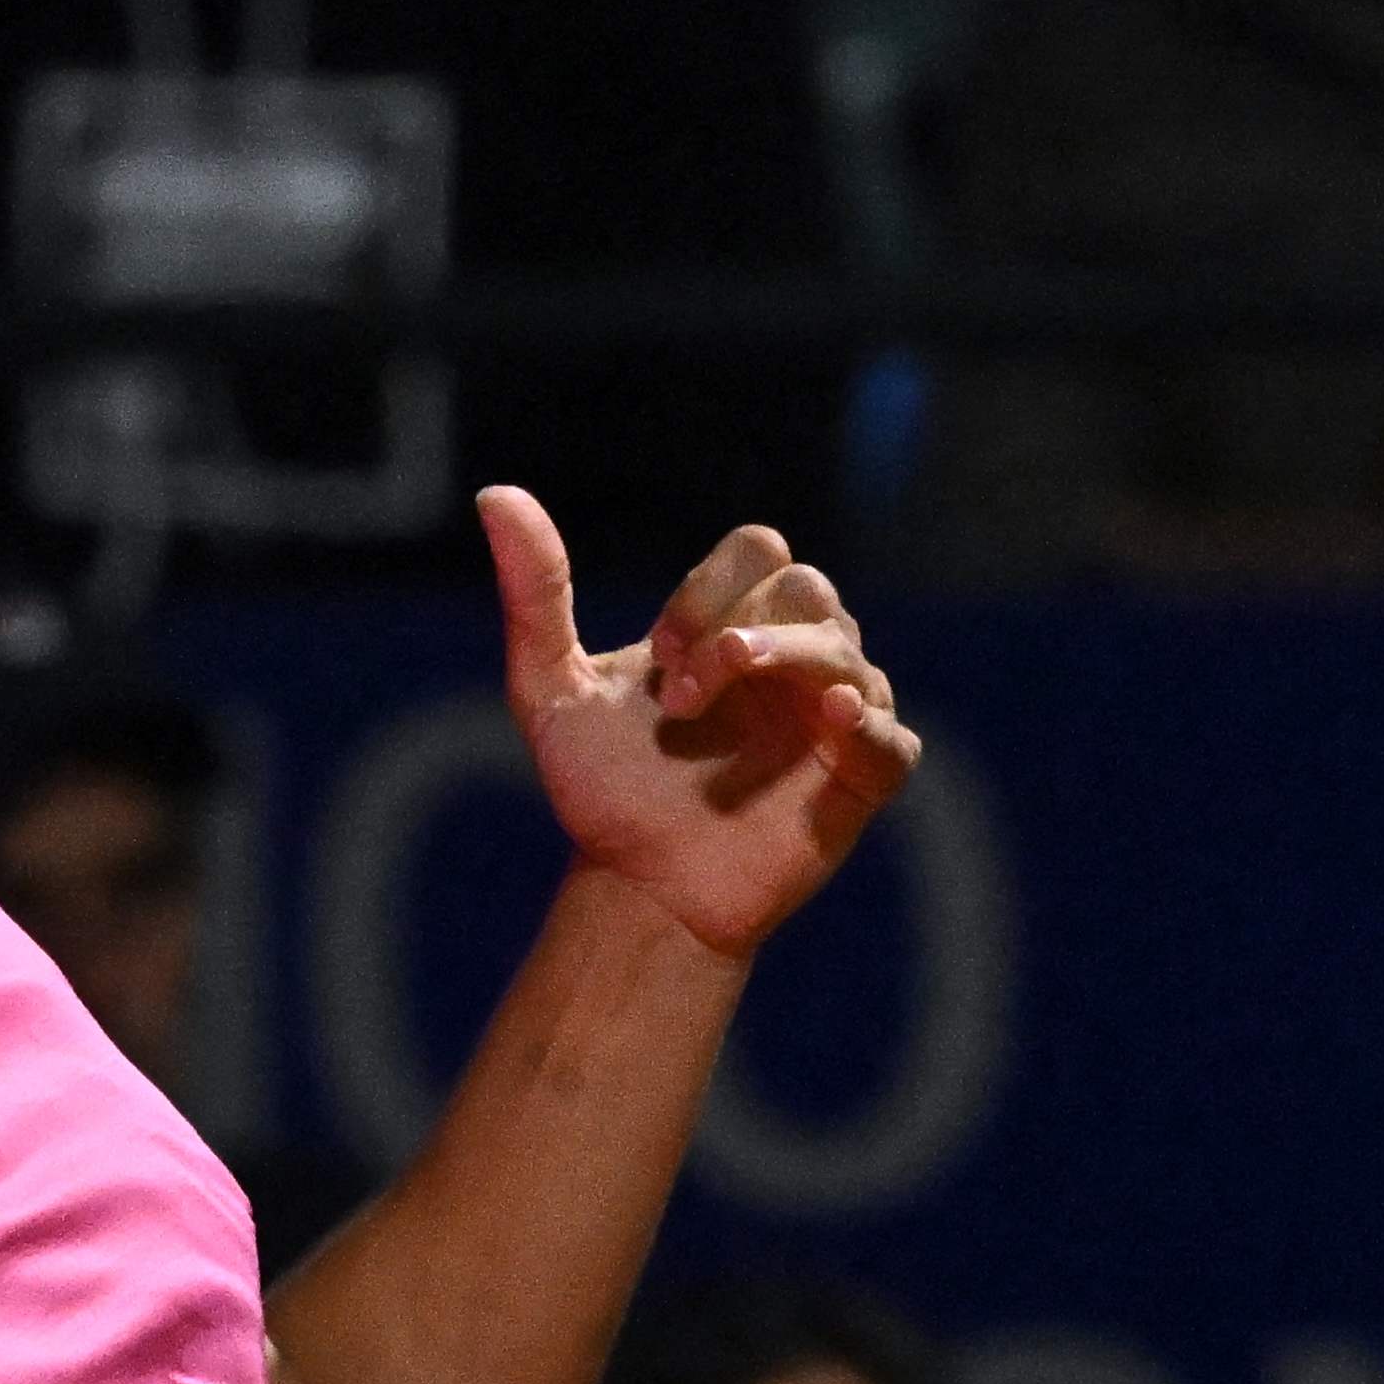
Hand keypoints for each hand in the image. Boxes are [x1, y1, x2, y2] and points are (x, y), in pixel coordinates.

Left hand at [481, 484, 921, 962]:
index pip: (760, 551)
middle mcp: (792, 658)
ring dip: (787, 660)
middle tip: (683, 696)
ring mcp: (832, 717)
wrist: (637, 889)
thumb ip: (535, 593)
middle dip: (743, 629)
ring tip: (723, 705)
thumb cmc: (602, 790)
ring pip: (846, 650)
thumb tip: (494, 493)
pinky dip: (866, 721)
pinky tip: (829, 718)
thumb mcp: (551, 690)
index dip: (710, 588)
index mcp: (734, 624)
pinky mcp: (858, 779)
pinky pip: (890, 736)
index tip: (661, 656)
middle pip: (809, 589)